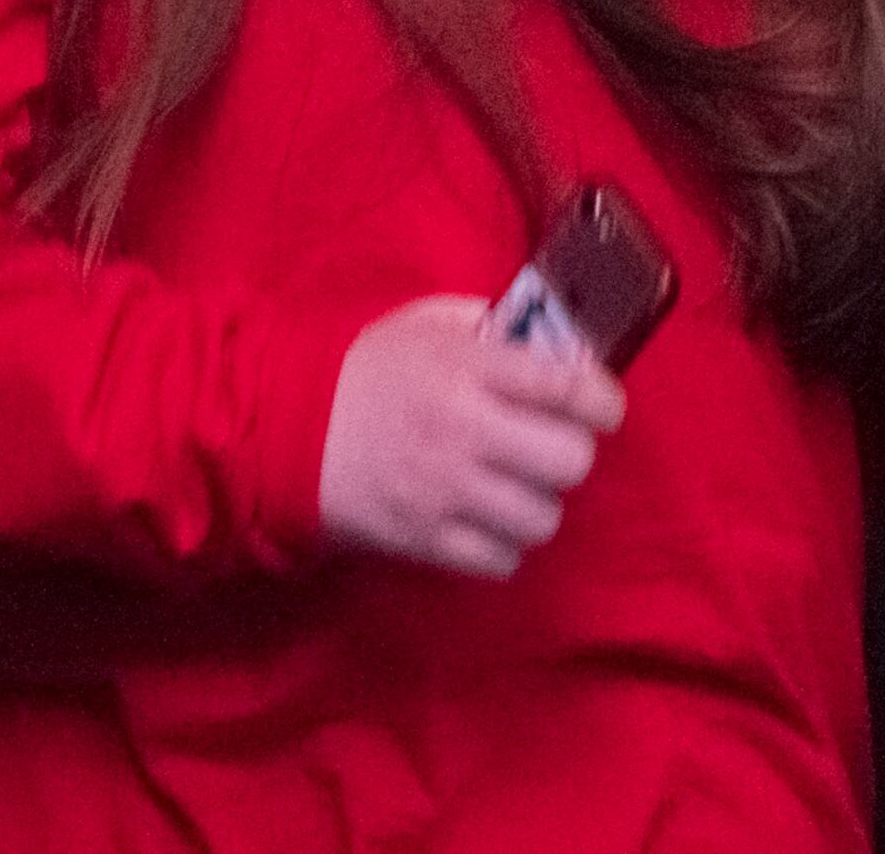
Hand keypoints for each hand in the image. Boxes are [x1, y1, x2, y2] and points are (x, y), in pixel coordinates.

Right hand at [320, 291, 623, 578]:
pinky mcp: (426, 539)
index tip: (597, 405)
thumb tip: (559, 350)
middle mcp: (462, 428)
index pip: (570, 387)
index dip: (602, 399)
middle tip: (540, 447)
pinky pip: (503, 559)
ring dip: (531, 503)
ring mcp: (445, 490)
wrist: (282, 424)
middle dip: (565, 453)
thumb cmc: (366, 370)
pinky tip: (476, 517)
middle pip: (570, 460)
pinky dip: (498, 543)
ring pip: (542, 518)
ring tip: (505, 486)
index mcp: (465, 367)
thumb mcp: (422, 326)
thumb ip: (490, 329)